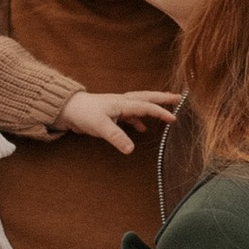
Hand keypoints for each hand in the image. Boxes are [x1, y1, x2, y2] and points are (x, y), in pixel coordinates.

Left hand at [61, 87, 182, 153]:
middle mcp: (123, 102)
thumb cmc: (84, 114)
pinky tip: (143, 128)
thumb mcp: (100, 127)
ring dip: (153, 106)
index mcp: (122, 103)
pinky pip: (131, 114)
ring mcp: (118, 107)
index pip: (146, 107)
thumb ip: (116, 137)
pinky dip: (139, 119)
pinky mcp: (112, 113)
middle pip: (147, 98)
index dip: (160, 112)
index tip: (174, 118)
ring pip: (140, 104)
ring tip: (166, 110)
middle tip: (179, 98)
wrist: (68, 109)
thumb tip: (131, 150)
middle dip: (163, 98)